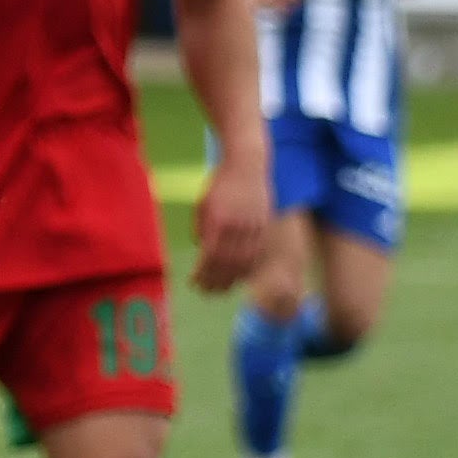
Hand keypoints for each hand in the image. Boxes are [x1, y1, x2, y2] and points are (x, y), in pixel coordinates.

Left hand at [192, 151, 271, 291]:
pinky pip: (257, 253)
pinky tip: (240, 277)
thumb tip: (202, 250)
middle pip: (227, 262)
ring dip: (231, 279)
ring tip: (220, 290)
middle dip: (215, 280)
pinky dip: (248, 268)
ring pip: (244, 261)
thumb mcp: (203, 203)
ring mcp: (253, 226)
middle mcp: (236, 225)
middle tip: (205, 292)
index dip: (202, 272)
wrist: (247, 164)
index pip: (209, 255)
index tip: (193, 282)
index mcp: (217, 220)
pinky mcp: (264, 225)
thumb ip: (201, 227)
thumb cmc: (220, 184)